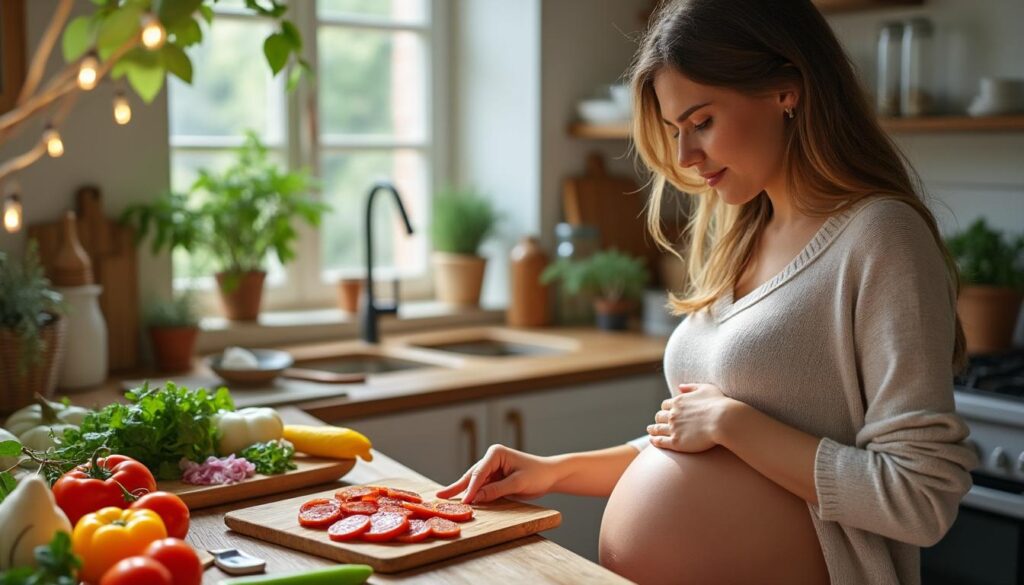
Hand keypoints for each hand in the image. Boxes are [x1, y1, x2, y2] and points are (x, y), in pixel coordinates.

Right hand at [435, 444, 560, 504]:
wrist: (550, 475)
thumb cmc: (537, 475)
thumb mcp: (518, 483)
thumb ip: (496, 490)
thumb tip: (476, 498)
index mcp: (496, 453)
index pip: (479, 472)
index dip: (470, 488)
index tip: (464, 501)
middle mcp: (491, 458)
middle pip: (471, 475)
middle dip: (457, 487)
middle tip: (439, 496)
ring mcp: (492, 468)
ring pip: (473, 482)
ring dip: (461, 491)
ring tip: (443, 498)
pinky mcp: (494, 478)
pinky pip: (480, 487)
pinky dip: (472, 494)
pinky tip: (460, 499)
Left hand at [647, 383, 734, 452]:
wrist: (724, 420)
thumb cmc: (719, 403)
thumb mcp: (706, 388)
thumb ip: (691, 387)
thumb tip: (680, 386)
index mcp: (678, 401)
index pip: (666, 405)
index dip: (666, 408)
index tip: (667, 412)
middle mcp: (672, 414)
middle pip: (659, 416)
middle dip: (659, 418)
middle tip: (658, 421)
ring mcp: (673, 428)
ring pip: (657, 428)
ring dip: (653, 429)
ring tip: (650, 430)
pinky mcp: (676, 442)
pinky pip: (660, 441)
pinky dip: (654, 440)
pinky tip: (652, 440)